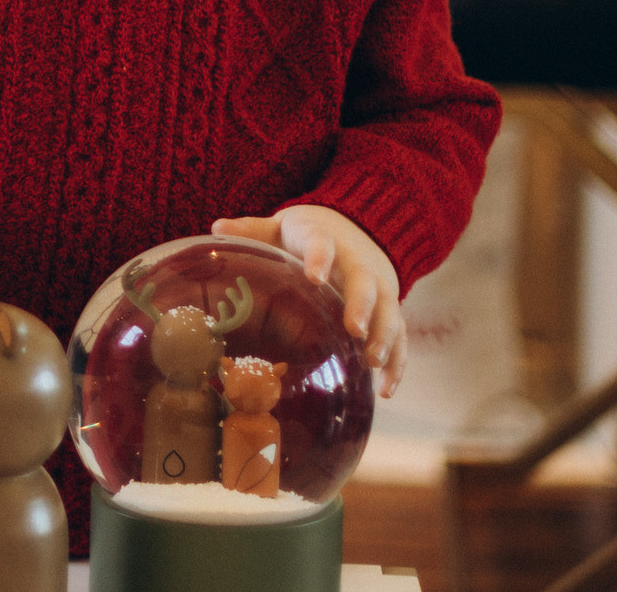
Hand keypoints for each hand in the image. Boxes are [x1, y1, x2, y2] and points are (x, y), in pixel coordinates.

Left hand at [211, 206, 405, 396]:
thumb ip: (253, 230)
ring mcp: (379, 287)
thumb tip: (216, 229)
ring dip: (384, 336)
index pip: (323, 243)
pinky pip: (400, 336)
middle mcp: (358, 262)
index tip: (315, 277)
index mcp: (325, 238)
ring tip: (372, 362)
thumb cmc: (308, 235)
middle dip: (362, 306)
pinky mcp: (391, 309)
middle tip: (355, 330)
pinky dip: (397, 362)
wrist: (357, 228)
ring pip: (389, 310)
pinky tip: (385, 390)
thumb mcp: (282, 227)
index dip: (320, 258)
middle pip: (365, 281)